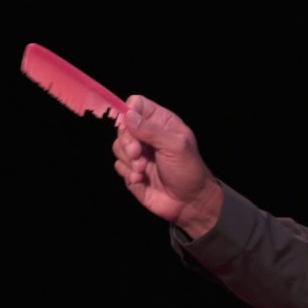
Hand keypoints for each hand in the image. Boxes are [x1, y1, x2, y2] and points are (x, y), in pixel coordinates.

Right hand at [112, 95, 222, 236]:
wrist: (189, 202)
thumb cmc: (188, 170)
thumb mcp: (175, 146)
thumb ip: (151, 130)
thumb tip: (128, 114)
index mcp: (161, 122)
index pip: (137, 104)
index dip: (129, 112)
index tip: (130, 126)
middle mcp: (147, 135)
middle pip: (122, 126)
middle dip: (127, 141)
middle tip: (138, 154)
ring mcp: (138, 153)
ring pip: (117, 146)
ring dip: (128, 160)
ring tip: (143, 170)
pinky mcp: (131, 171)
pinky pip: (118, 165)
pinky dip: (127, 172)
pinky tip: (140, 179)